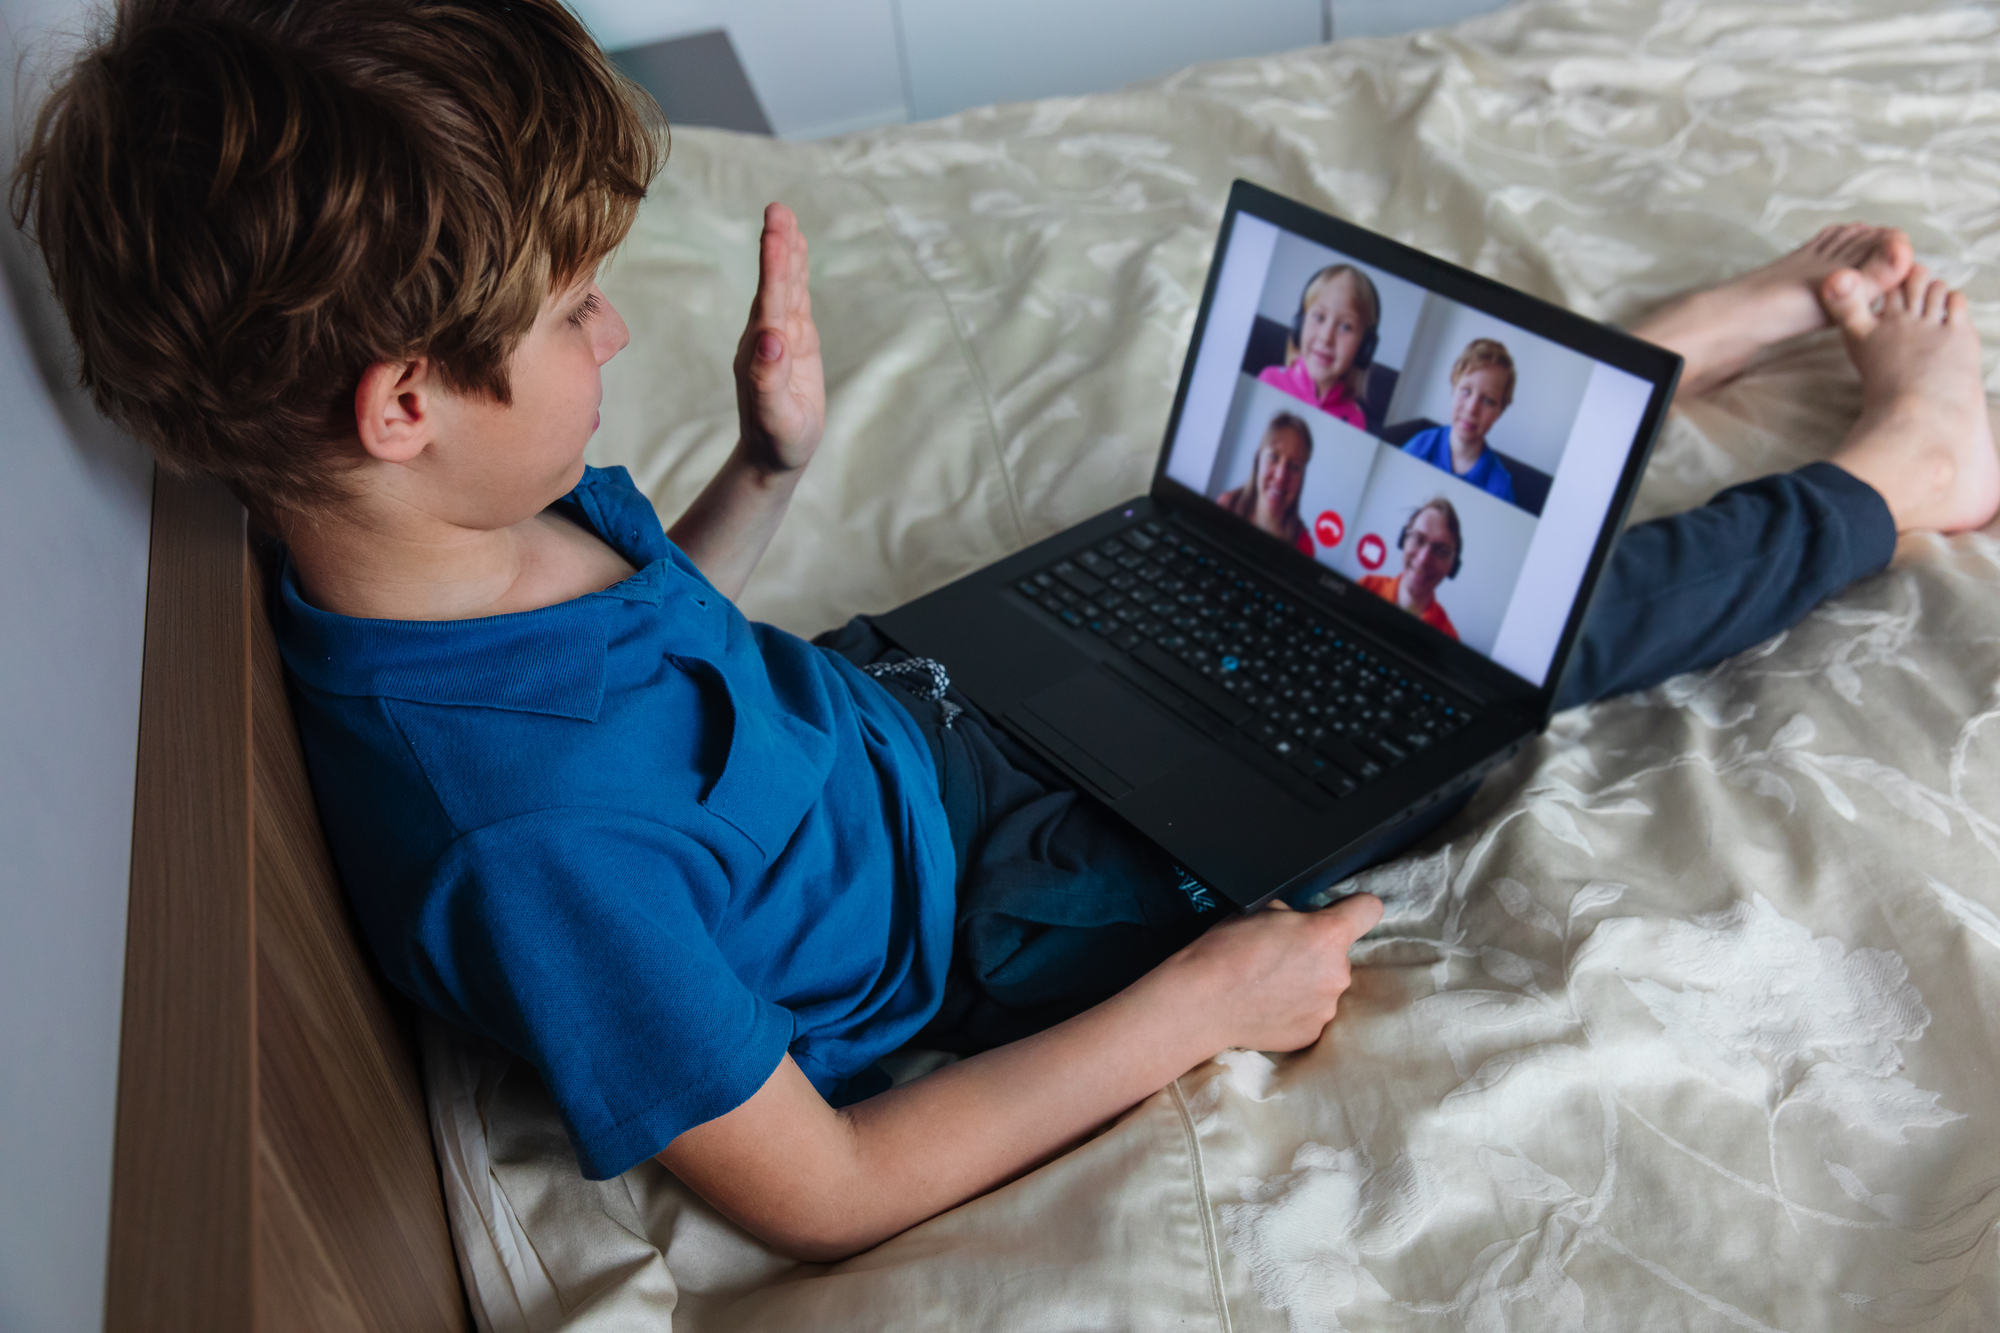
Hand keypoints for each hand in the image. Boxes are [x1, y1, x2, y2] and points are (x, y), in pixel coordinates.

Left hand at [733, 202, 824, 474]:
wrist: (772, 454)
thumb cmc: (776, 440)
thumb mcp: (775, 416)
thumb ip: (768, 380)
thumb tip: (771, 341)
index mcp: (762, 351)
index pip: (770, 302)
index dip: (774, 269)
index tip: (775, 236)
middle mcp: (767, 335)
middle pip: (774, 284)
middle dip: (777, 247)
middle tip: (777, 210)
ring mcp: (780, 335)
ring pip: (784, 285)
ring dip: (785, 251)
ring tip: (784, 215)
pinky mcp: (794, 339)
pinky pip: (795, 297)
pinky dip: (795, 270)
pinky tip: (796, 247)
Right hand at [1164, 893, 1384, 1054]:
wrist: (1202, 1002)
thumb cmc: (1225, 951)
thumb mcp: (1261, 911)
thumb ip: (1295, 917)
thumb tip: (1303, 925)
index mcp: (1327, 934)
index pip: (1369, 909)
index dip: (1356, 909)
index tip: (1345, 914)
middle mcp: (1337, 972)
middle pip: (1339, 954)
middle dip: (1316, 954)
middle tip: (1280, 958)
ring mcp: (1327, 1007)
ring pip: (1326, 986)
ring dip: (1307, 984)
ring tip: (1269, 986)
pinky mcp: (1313, 1033)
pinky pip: (1313, 1014)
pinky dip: (1296, 1010)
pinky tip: (1268, 1006)